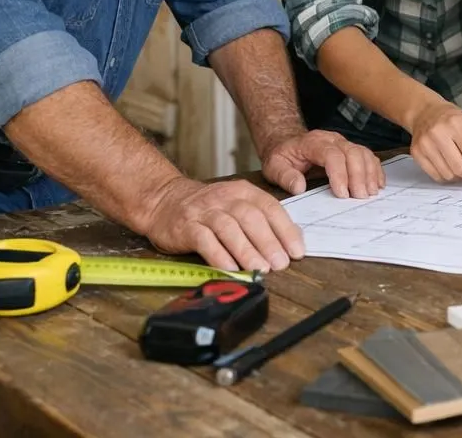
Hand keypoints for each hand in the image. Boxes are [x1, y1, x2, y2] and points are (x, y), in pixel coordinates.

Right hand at [141, 176, 304, 273]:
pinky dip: (219, 255)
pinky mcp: (186, 227)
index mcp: (243, 192)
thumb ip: (261, 219)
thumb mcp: (236, 205)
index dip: (285, 230)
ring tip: (260, 268)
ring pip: (229, 229)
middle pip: (251, 218)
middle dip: (269, 242)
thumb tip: (291, 241)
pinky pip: (205, 241)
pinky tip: (231, 268)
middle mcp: (225, 198)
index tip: (297, 251)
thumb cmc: (208, 209)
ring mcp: (204, 212)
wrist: (164, 201)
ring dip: (247, 250)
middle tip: (281, 263)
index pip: (270, 208)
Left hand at [261, 129, 384, 198]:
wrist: (287, 144)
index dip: (340, 173)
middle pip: (352, 152)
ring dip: (370, 173)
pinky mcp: (351, 150)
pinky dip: (375, 170)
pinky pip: (368, 156)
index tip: (342, 194)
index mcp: (313, 142)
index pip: (331, 154)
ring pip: (363, 153)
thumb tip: (299, 187)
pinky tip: (377, 184)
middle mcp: (332, 139)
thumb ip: (284, 176)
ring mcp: (344, 143)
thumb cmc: (283, 157)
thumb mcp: (274, 167)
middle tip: (360, 197)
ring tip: (370, 193)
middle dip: (359, 175)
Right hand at [407, 99, 461, 193]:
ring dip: (458, 176)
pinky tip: (449, 166)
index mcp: (457, 124)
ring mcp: (425, 144)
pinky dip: (446, 176)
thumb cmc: (453, 120)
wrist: (426, 113)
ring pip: (448, 175)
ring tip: (460, 165)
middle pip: (459, 168)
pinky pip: (436, 176)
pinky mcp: (416, 153)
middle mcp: (438, 133)